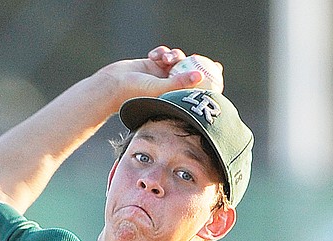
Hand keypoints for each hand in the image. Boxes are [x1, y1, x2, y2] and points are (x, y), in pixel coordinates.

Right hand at [101, 47, 223, 103]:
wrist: (114, 85)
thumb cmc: (136, 93)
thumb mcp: (160, 88)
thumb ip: (179, 82)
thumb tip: (199, 76)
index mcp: (173, 97)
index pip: (195, 88)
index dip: (207, 79)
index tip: (218, 71)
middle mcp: (169, 86)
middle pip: (189, 71)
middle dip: (195, 63)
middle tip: (203, 58)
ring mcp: (162, 74)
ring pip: (177, 60)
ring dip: (173, 55)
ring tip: (166, 59)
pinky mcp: (154, 64)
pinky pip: (164, 53)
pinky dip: (162, 51)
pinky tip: (155, 55)